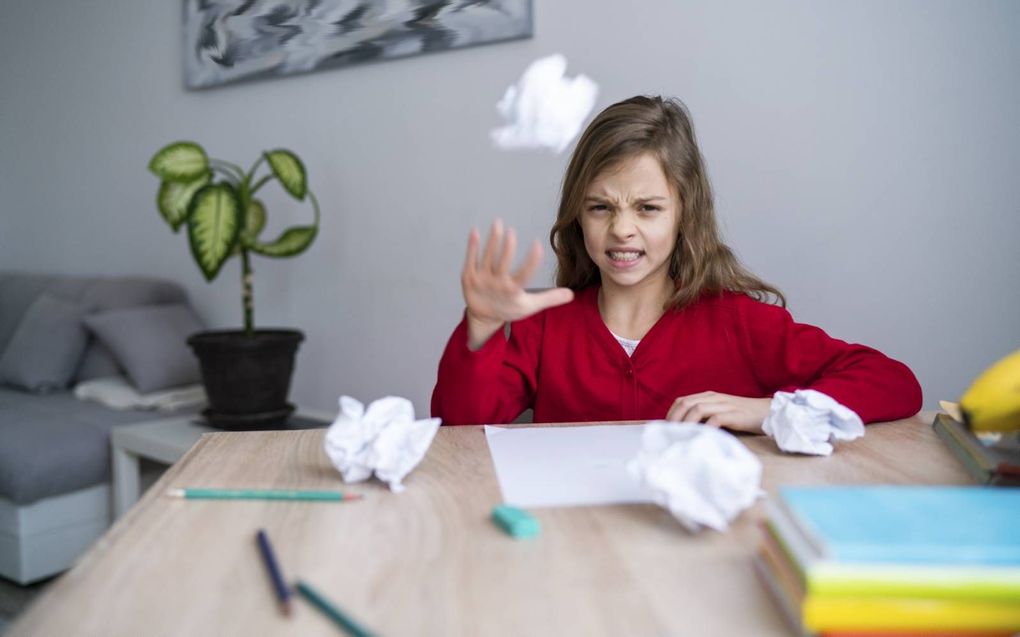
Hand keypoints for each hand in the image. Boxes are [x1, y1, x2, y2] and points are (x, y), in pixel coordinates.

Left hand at [462, 220, 573, 349]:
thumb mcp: (531, 306)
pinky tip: (475, 231)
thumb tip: (571, 294)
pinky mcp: (469, 277)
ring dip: (492, 241)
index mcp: (512, 291)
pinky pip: (470, 260)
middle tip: (512, 232)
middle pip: (502, 265)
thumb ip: (550, 298)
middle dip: (507, 249)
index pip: (524, 275)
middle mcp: (496, 284)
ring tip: (498, 223)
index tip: (538, 245)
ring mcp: (481, 280)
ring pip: (487, 258)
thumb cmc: (510, 308)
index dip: (531, 261)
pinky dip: (472, 247)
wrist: (483, 318)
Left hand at [665, 392, 770, 433]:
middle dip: (674, 418)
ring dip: (686, 423)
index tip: (665, 428)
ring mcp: (725, 405)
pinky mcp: (735, 415)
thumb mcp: (721, 413)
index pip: (682, 400)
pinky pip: (716, 418)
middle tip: (669, 434)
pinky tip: (701, 437)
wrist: (768, 413)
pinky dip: (706, 427)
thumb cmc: (743, 416)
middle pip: (686, 403)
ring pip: (698, 408)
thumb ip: (705, 417)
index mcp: (709, 396)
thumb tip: (686, 432)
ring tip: (681, 436)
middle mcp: (714, 398)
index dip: (671, 413)